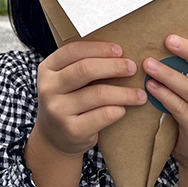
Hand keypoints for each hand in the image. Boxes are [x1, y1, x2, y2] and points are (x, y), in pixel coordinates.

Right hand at [25, 42, 146, 186]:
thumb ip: (81, 65)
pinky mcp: (72, 129)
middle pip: (85, 69)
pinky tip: (124, 109)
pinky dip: (118, 110)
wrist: (54, 137)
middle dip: (114, 66)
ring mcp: (58, 110)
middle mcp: (48, 88)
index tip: (119, 50)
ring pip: (98, 94)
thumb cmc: (66, 101)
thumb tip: (119, 53)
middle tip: (132, 68)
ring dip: (124, 92)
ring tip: (140, 94)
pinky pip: (103, 115)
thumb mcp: (64, 80)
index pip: (73, 51)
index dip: (98, 48)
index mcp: (47, 69)